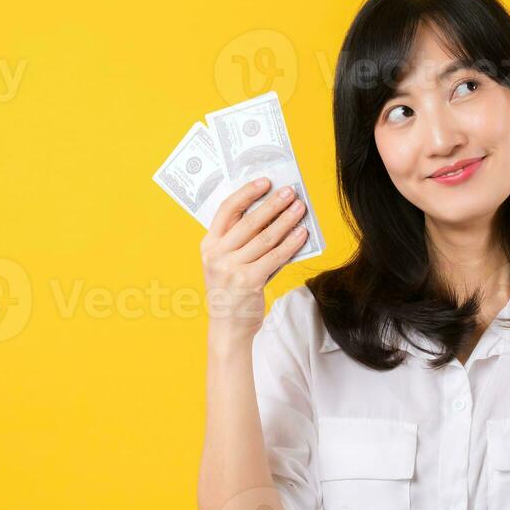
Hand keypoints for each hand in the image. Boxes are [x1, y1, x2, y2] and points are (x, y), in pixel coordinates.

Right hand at [201, 177, 309, 347]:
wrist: (228, 328)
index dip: (247, 193)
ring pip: (265, 238)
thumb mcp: (226, 263)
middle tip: (290, 192)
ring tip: (300, 209)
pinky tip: (301, 234)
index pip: (227, 210)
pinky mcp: (248, 281)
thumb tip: (273, 216)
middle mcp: (217, 254)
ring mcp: (231, 268)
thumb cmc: (231, 292)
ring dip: (286, 221)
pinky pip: (275, 257)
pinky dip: (291, 244)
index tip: (265, 182)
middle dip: (273, 204)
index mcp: (209, 245)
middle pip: (249, 221)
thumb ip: (242, 241)